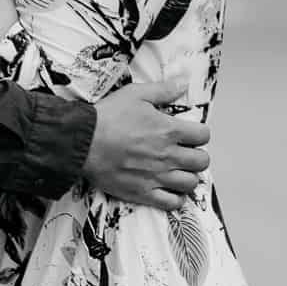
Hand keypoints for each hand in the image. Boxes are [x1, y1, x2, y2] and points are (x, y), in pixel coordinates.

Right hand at [84, 75, 209, 210]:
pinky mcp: (143, 193)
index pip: (203, 135)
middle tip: (186, 152)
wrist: (82, 142)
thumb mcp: (135, 94)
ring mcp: (157, 176)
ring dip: (189, 176)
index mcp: (168, 130)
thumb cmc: (107, 118)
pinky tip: (169, 189)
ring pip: (191, 183)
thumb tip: (183, 82)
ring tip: (179, 170)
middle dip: (198, 155)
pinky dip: (176, 198)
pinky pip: (172, 203)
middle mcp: (167, 155)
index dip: (199, 133)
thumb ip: (163, 90)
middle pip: (202, 161)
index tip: (191, 133)